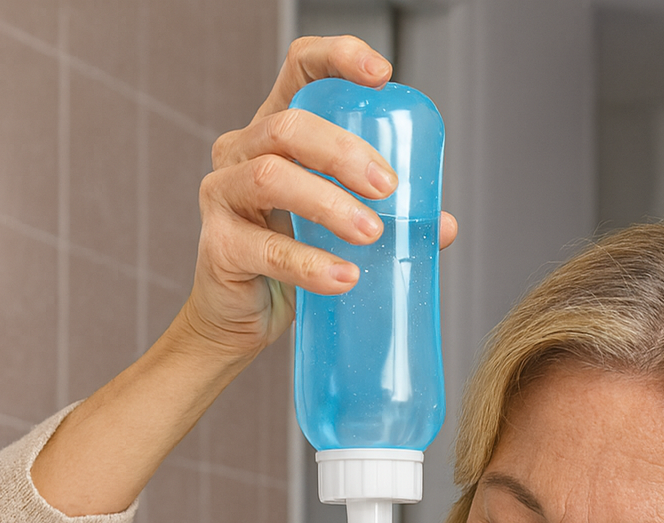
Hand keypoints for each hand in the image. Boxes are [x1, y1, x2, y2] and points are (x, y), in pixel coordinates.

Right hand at [181, 35, 457, 358]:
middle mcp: (241, 152)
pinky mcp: (218, 246)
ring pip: (271, 177)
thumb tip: (444, 225)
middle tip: (386, 188)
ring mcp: (223, 196)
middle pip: (290, 127)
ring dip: (329, 203)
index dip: (337, 58)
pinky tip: (345, 277)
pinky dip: (311, 264)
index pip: (299, 70)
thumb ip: (387, 220)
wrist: (242, 322)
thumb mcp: (338, 232)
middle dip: (344, 152)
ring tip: (371, 234)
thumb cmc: (290, 266)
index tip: (382, 75)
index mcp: (275, 133)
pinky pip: (268, 249)